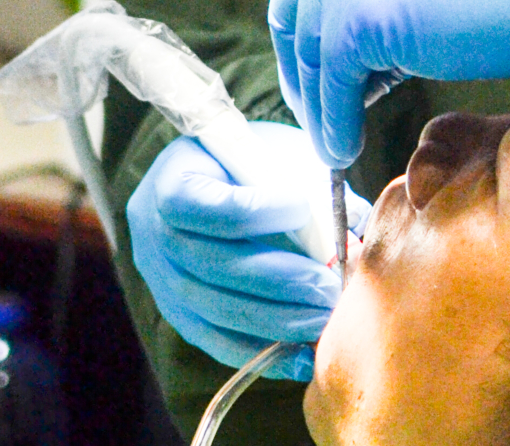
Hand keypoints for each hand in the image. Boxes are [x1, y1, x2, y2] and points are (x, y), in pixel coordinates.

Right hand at [128, 122, 371, 379]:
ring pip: (214, 309)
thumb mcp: (278, 154)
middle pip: (213, 265)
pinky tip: (301, 356)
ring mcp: (161, 277)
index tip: (305, 209)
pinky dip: (262, 352)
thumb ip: (313, 188)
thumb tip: (354, 238)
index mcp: (174, 179)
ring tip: (322, 320)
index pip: (211, 206)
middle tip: (328, 288)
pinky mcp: (177, 313)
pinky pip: (215, 341)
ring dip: (275, 321)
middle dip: (279, 282)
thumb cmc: (251, 164)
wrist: (213, 182)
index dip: (261, 212)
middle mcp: (154, 231)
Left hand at [269, 0, 509, 167]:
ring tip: (336, 150)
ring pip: (314, 60)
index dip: (301, 44)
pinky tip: (346, 151)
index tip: (314, 85)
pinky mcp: (356, 18)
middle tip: (322, 126)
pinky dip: (334, 124)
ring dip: (321, 113)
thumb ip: (373, 10)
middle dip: (305, 81)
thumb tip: (333, 69)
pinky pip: (331, 86)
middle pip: (295, 24)